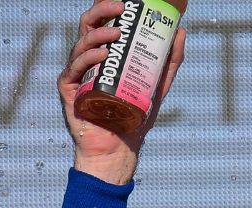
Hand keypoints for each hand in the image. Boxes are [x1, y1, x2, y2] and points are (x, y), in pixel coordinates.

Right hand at [58, 0, 186, 183]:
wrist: (119, 149)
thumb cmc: (134, 117)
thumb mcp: (157, 84)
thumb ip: (169, 60)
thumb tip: (181, 31)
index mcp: (104, 54)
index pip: (103, 22)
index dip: (109, 7)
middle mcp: (88, 60)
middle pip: (88, 25)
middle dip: (102, 11)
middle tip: (121, 7)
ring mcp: (77, 74)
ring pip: (82, 43)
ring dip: (99, 34)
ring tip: (116, 33)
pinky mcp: (70, 90)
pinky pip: (75, 68)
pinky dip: (88, 58)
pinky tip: (103, 55)